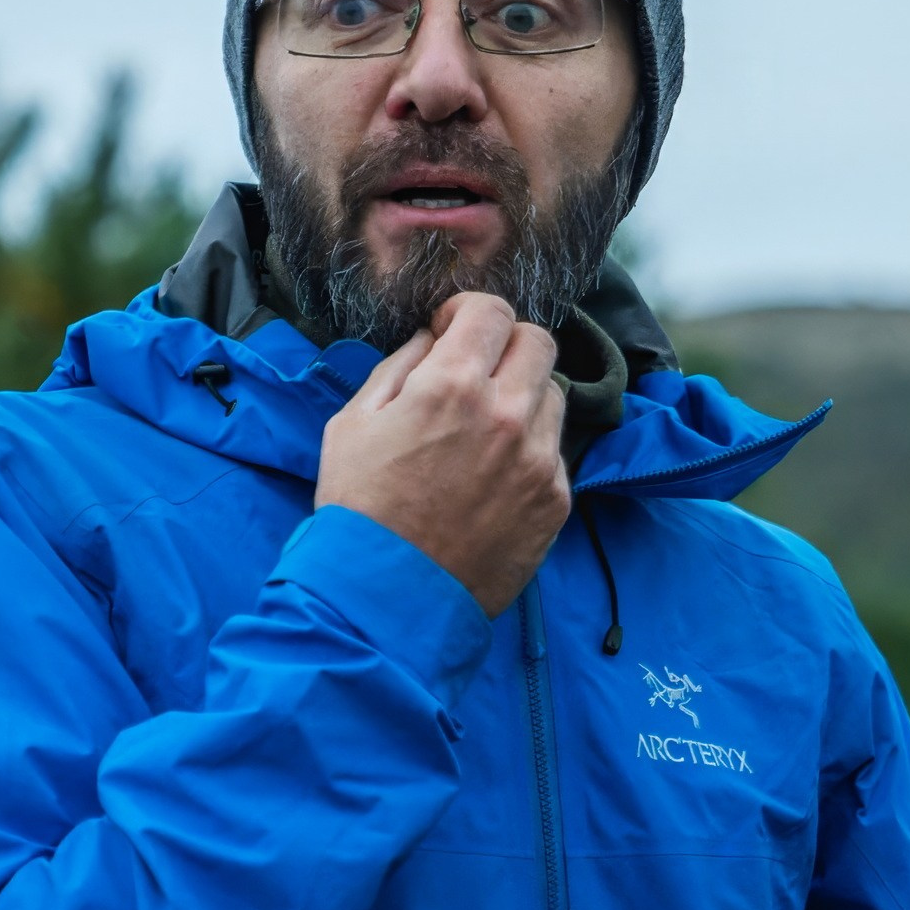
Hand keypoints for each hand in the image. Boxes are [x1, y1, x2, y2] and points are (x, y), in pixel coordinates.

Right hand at [312, 293, 568, 615]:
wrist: (388, 599)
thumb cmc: (359, 509)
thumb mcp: (354, 422)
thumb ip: (401, 366)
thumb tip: (435, 339)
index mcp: (452, 385)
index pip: (492, 311)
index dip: (469, 314)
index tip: (453, 332)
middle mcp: (507, 415)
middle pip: (538, 343)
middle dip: (505, 345)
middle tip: (476, 372)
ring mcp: (538, 461)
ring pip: (553, 395)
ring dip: (522, 397)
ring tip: (482, 431)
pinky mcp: (555, 501)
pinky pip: (554, 451)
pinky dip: (529, 450)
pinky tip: (492, 477)